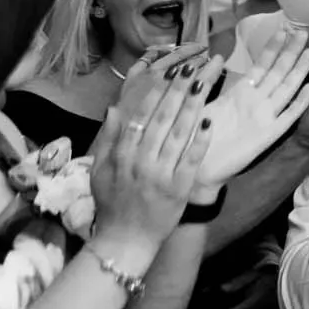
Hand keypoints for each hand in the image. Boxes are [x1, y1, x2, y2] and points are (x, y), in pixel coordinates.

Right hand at [89, 47, 218, 251]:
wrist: (125, 241)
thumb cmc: (112, 203)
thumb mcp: (99, 171)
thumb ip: (108, 139)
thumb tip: (115, 107)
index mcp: (122, 155)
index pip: (142, 116)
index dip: (157, 91)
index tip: (169, 71)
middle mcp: (141, 161)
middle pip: (164, 119)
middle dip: (179, 90)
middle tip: (193, 66)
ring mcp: (161, 174)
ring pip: (180, 133)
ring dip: (193, 105)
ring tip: (205, 82)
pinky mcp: (179, 188)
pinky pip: (193, 158)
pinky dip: (201, 139)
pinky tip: (210, 119)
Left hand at [194, 29, 308, 193]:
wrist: (195, 169)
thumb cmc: (194, 137)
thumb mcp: (197, 102)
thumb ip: (207, 81)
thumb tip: (216, 58)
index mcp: (240, 95)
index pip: (261, 66)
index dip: (272, 48)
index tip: (283, 29)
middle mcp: (256, 103)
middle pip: (278, 72)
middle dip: (290, 51)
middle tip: (302, 31)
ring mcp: (264, 118)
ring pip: (286, 88)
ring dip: (298, 69)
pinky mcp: (268, 136)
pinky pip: (288, 117)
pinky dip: (300, 102)